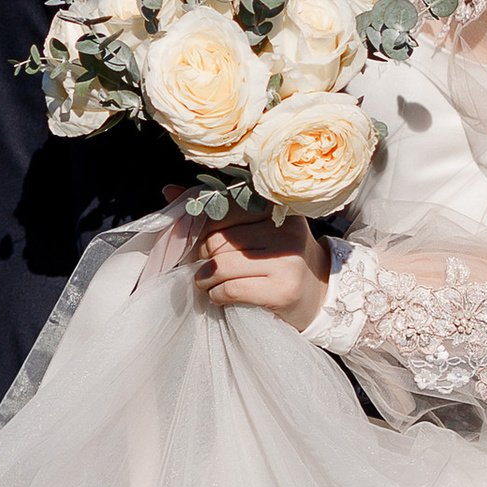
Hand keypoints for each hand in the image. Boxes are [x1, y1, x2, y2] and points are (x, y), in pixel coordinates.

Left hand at [192, 213, 329, 327]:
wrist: (318, 294)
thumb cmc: (279, 257)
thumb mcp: (257, 228)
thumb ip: (218, 211)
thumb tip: (168, 191)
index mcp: (278, 207)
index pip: (226, 207)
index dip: (203, 224)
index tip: (194, 236)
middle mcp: (285, 230)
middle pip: (221, 239)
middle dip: (201, 254)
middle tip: (199, 264)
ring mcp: (287, 260)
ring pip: (222, 264)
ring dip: (204, 277)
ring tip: (204, 281)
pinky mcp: (283, 290)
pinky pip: (232, 288)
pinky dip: (216, 294)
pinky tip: (217, 295)